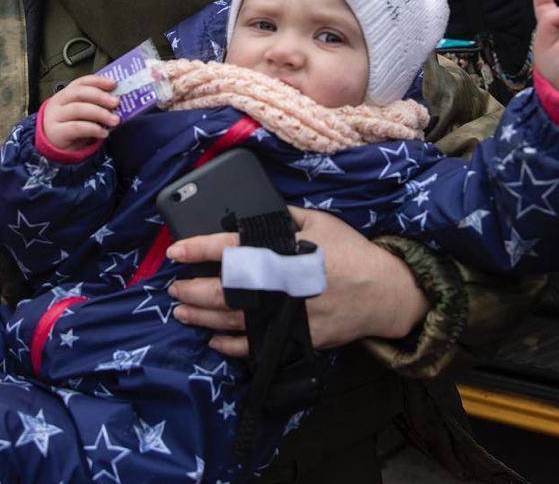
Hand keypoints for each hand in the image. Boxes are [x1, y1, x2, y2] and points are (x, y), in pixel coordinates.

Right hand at [41, 75, 118, 151]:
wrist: (55, 147)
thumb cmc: (72, 127)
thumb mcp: (83, 114)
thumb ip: (95, 105)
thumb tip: (117, 101)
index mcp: (66, 94)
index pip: (81, 82)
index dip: (98, 81)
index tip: (114, 84)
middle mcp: (58, 102)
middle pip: (78, 93)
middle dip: (100, 96)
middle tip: (116, 103)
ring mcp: (55, 117)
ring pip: (78, 109)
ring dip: (100, 113)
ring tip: (115, 120)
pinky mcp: (56, 132)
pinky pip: (77, 127)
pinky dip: (93, 129)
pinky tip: (104, 133)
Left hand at [166, 207, 428, 356]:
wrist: (384, 292)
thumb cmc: (350, 252)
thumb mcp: (319, 221)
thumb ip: (284, 217)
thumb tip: (251, 212)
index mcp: (284, 252)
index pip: (232, 249)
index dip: (199, 248)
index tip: (175, 250)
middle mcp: (280, 285)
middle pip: (225, 290)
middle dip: (193, 288)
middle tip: (173, 286)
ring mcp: (287, 315)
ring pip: (234, 320)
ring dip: (202, 316)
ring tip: (182, 311)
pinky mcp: (296, 338)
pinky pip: (256, 346)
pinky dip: (230, 345)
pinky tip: (213, 340)